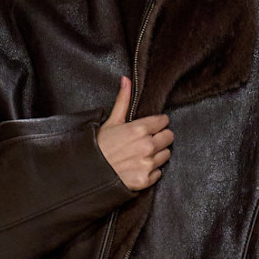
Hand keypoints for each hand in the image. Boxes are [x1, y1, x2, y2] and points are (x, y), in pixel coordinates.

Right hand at [97, 76, 172, 191]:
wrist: (89, 173)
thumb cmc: (99, 146)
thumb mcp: (111, 121)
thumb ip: (123, 100)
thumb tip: (126, 79)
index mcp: (140, 129)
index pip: (164, 121)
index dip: (158, 123)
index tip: (151, 127)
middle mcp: (147, 145)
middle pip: (169, 137)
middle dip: (160, 138)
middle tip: (147, 141)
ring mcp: (147, 163)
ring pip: (166, 155)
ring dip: (157, 154)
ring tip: (141, 155)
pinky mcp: (146, 179)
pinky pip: (158, 173)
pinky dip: (151, 171)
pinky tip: (138, 168)